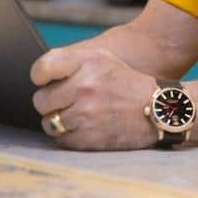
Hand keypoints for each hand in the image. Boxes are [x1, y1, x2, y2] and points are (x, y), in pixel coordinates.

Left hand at [31, 46, 157, 150]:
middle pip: (40, 100)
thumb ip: (69, 61)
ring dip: (59, 121)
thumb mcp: (102, 58)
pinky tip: (84, 127)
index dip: (40, 77)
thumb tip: (38, 77)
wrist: (158, 108)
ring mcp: (87, 114)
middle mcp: (86, 87)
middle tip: (68, 101)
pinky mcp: (89, 138)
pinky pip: (61, 139)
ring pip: (49, 123)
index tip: (45, 81)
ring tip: (77, 115)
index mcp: (88, 62)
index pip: (42, 68)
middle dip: (51, 102)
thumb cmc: (124, 81)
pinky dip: (69, 136)